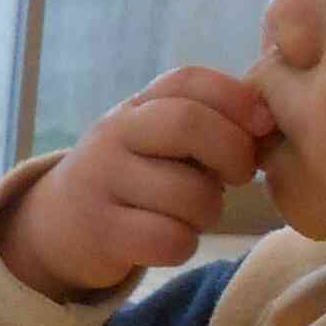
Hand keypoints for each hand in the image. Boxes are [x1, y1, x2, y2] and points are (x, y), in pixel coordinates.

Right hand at [0, 66, 271, 300]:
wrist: (58, 224)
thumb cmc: (134, 177)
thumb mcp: (157, 139)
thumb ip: (207, 123)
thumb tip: (267, 124)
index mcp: (136, 107)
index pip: (188, 81)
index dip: (236, 98)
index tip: (262, 125)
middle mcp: (113, 135)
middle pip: (187, 124)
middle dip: (232, 152)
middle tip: (238, 176)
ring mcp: (102, 183)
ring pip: (188, 194)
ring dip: (208, 211)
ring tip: (192, 212)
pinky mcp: (101, 232)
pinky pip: (170, 239)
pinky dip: (183, 244)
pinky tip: (169, 238)